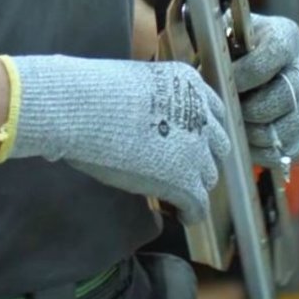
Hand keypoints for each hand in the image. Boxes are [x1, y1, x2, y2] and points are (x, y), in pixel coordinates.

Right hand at [4, 55, 231, 220]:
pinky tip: (179, 215)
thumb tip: (140, 116)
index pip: (213, 112)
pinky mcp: (185, 182)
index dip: (201, 131)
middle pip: (216, 145)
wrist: (83, 108)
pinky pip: (199, 205)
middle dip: (202, 157)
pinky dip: (190, 212)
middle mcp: (200, 114)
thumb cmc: (92, 92)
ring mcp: (196, 149)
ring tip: (178, 194)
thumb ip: (152, 99)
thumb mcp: (134, 83)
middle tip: (182, 168)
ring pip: (208, 176)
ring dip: (195, 184)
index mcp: (189, 83)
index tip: (190, 142)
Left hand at [231, 13, 298, 167]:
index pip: (277, 52)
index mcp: (285, 36)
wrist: (244, 66)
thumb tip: (200, 50)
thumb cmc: (229, 47)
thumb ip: (216, 39)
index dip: (249, 72)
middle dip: (252, 108)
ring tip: (235, 127)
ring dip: (257, 132)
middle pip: (287, 94)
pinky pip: (288, 149)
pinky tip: (244, 141)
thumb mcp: (224, 31)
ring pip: (291, 126)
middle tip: (229, 111)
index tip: (223, 82)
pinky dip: (263, 151)